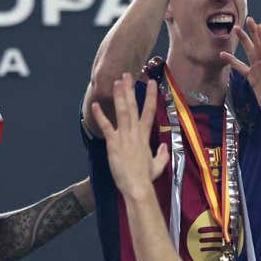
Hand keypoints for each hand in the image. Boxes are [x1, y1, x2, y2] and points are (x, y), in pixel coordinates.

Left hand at [91, 73, 170, 198]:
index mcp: (145, 136)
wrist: (137, 185)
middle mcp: (135, 132)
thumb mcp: (158, 165)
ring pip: (122, 112)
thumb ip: (162, 154)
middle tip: (127, 75)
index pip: (149, 112)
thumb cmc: (146, 177)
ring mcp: (124, 137)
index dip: (151, 96)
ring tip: (116, 82)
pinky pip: (106, 127)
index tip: (152, 83)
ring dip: (119, 96)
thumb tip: (165, 146)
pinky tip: (96, 104)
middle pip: (134, 107)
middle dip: (130, 90)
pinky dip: (101, 116)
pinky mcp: (113, 143)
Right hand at [220, 17, 260, 126]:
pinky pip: (240, 68)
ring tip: (235, 29)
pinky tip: (224, 55)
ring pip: (249, 53)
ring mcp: (258, 72)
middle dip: (253, 33)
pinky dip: (232, 61)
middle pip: (258, 46)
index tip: (259, 26)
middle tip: (248, 20)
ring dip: (243, 41)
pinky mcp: (253, 79)